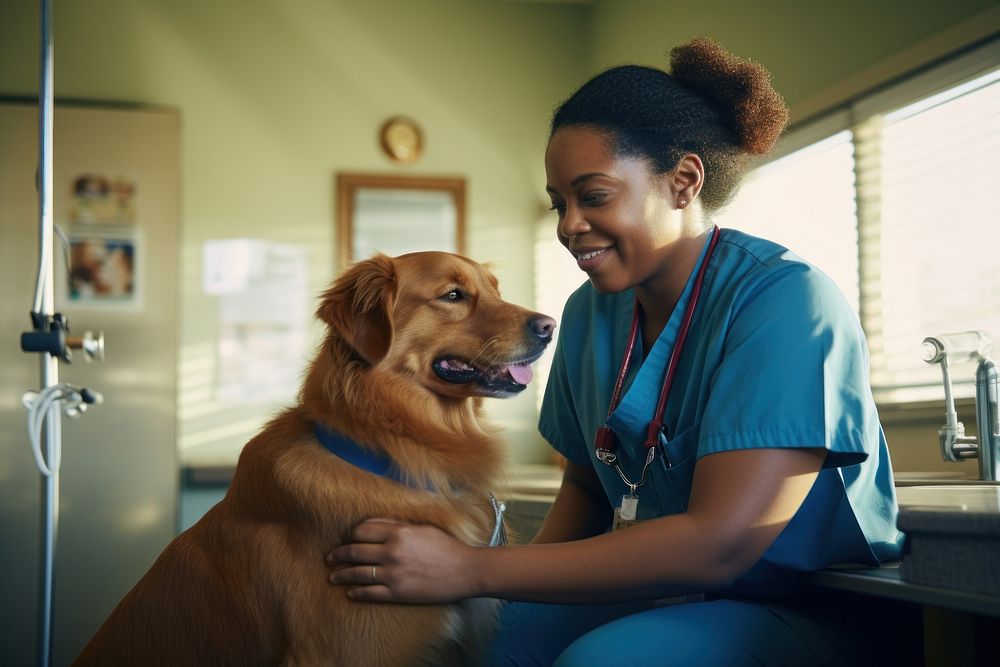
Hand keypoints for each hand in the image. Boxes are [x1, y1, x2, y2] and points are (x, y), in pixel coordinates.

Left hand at [328, 519, 479, 602]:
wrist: (466, 571)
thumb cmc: (447, 547)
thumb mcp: (423, 528)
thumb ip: (398, 525)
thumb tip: (374, 523)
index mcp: (399, 532)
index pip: (362, 530)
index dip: (350, 535)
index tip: (346, 538)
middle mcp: (392, 552)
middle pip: (354, 551)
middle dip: (338, 554)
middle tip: (330, 557)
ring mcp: (393, 574)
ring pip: (357, 573)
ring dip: (341, 574)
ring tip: (333, 576)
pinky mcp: (397, 593)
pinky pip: (369, 593)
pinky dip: (356, 592)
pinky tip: (350, 592)